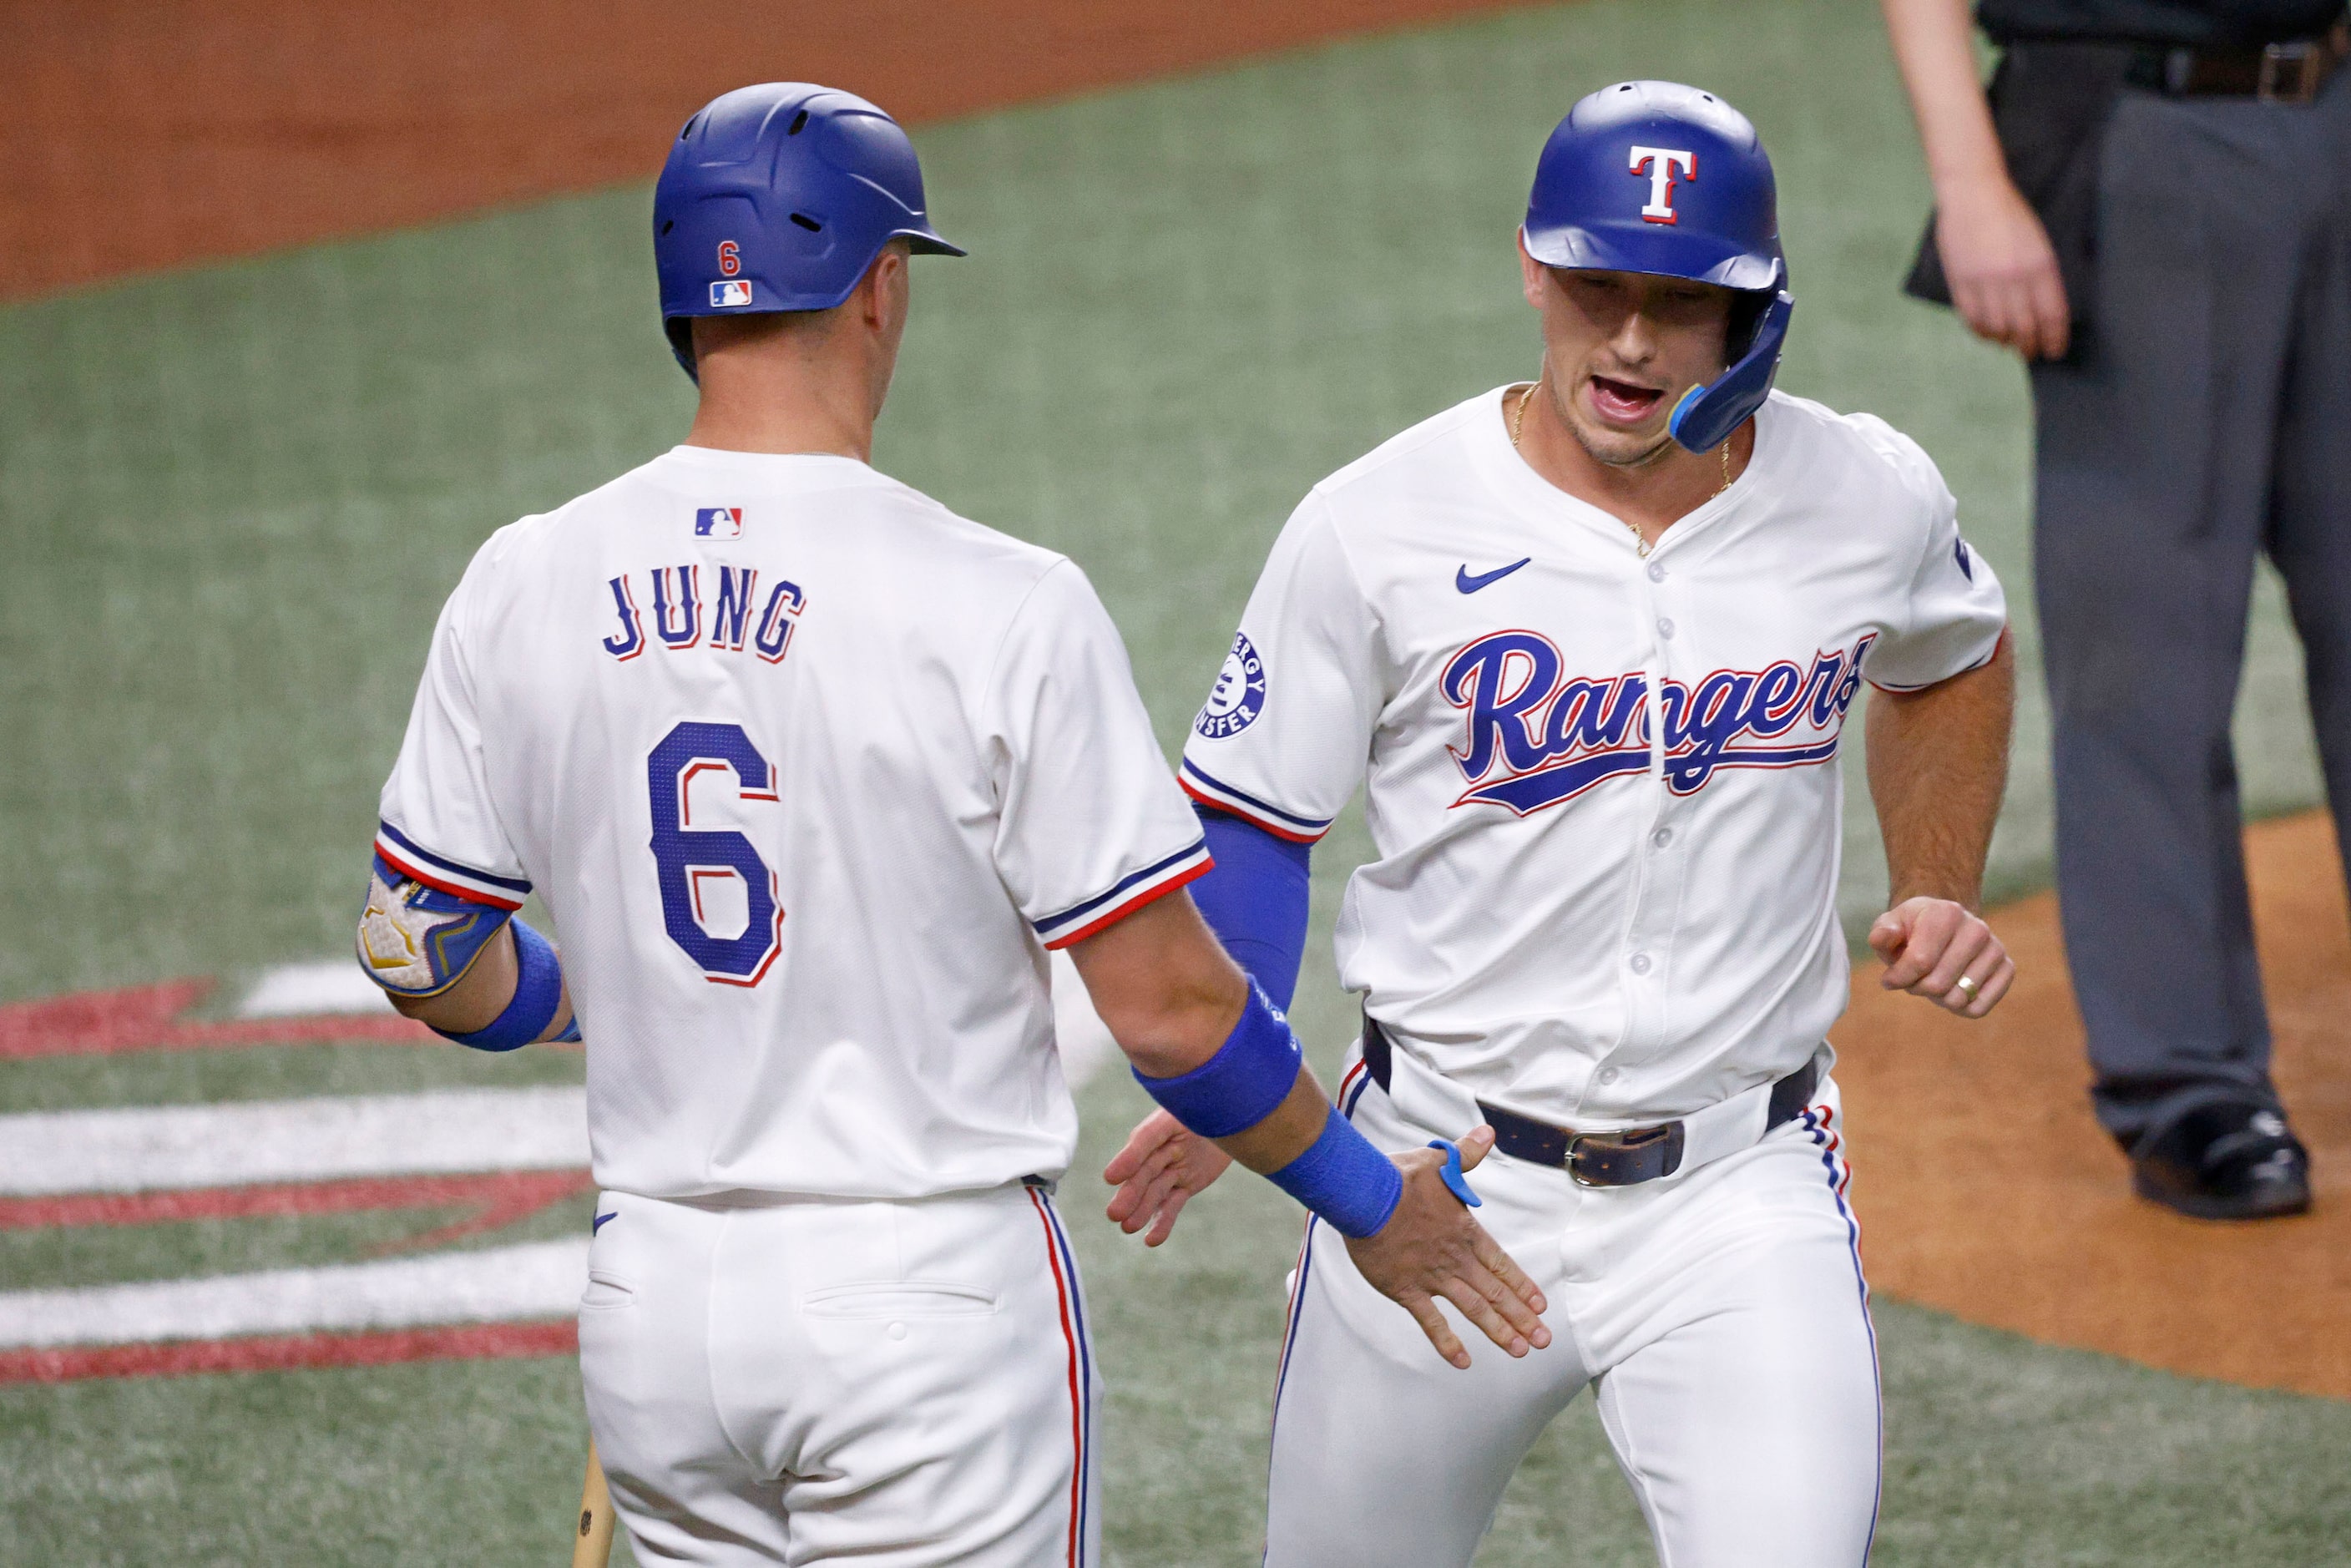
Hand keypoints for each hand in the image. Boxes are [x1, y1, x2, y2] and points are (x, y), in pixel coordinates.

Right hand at [1103, 1109, 1233, 1245]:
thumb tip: (1156, 1128)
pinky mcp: (1185, 1185)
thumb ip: (1175, 1122)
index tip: (1110, 1177)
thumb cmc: (1210, 1111)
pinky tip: (1151, 1240)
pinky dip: (1162, 1223)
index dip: (1128, 1159)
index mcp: (1159, 1126)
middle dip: (1130, 1194)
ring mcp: (1172, 1169)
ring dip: (1142, 1211)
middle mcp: (1160, 1150)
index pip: (1143, 1142)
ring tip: (1127, 1228)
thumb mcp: (1195, 1113)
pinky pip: (1172, 1205)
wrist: (1234, 1121)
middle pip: (1145, 1174)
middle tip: (1114, 1213)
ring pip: (1155, 1193)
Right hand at [1344, 1126, 1549, 1369]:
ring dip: (1497, 1331)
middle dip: (1520, 1317)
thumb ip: (1466, 1154)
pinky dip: (1447, 1342)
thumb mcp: (1438, 1161)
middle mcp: (1455, 1258)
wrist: (1365, 1195)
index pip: (1501, 1264)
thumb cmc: (1399, 1177)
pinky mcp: (1406, 1289)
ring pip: (1473, 1309)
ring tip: (1518, 1350)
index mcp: (1465, 1231)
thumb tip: (1488, 1131)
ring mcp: (1432, 1276)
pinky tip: (1463, 1362)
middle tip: (1542, 1340)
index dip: (1521, 1286)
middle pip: (1495, 1292)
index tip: (1540, 1306)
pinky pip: (1430, 1322)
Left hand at [1869, 895, 2013, 1017]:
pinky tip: (1952, 990)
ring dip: (1937, 998)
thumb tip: (1885, 938)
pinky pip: (1979, 1008)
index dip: (1899, 978)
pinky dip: (1959, 1008)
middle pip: (1938, 984)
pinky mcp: (2007, 969)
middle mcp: (1977, 928)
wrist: (1945, 927)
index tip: (1890, 978)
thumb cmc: (1912, 931)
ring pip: (1958, 998)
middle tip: (1914, 979)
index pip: (1920, 961)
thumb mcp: (1889, 927)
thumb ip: (1881, 934)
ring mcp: (1996, 949)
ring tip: (1934, 979)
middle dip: (1917, 988)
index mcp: (1946, 913)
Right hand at [1934, 172, 2070, 360]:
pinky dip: (1980, 331)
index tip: (2055, 351)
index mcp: (2040, 265)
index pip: (2052, 315)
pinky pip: (1972, 319)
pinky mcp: (1961, 282)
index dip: (2054, 339)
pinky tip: (1986, 333)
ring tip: (2006, 344)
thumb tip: (2039, 312)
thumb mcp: (2038, 243)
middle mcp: (2014, 277)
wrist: (1974, 193)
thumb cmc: (2010, 214)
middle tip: (2030, 354)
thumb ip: (2040, 276)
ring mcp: (1985, 281)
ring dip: (2003, 341)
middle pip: (2025, 327)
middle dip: (2029, 346)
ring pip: (1997, 328)